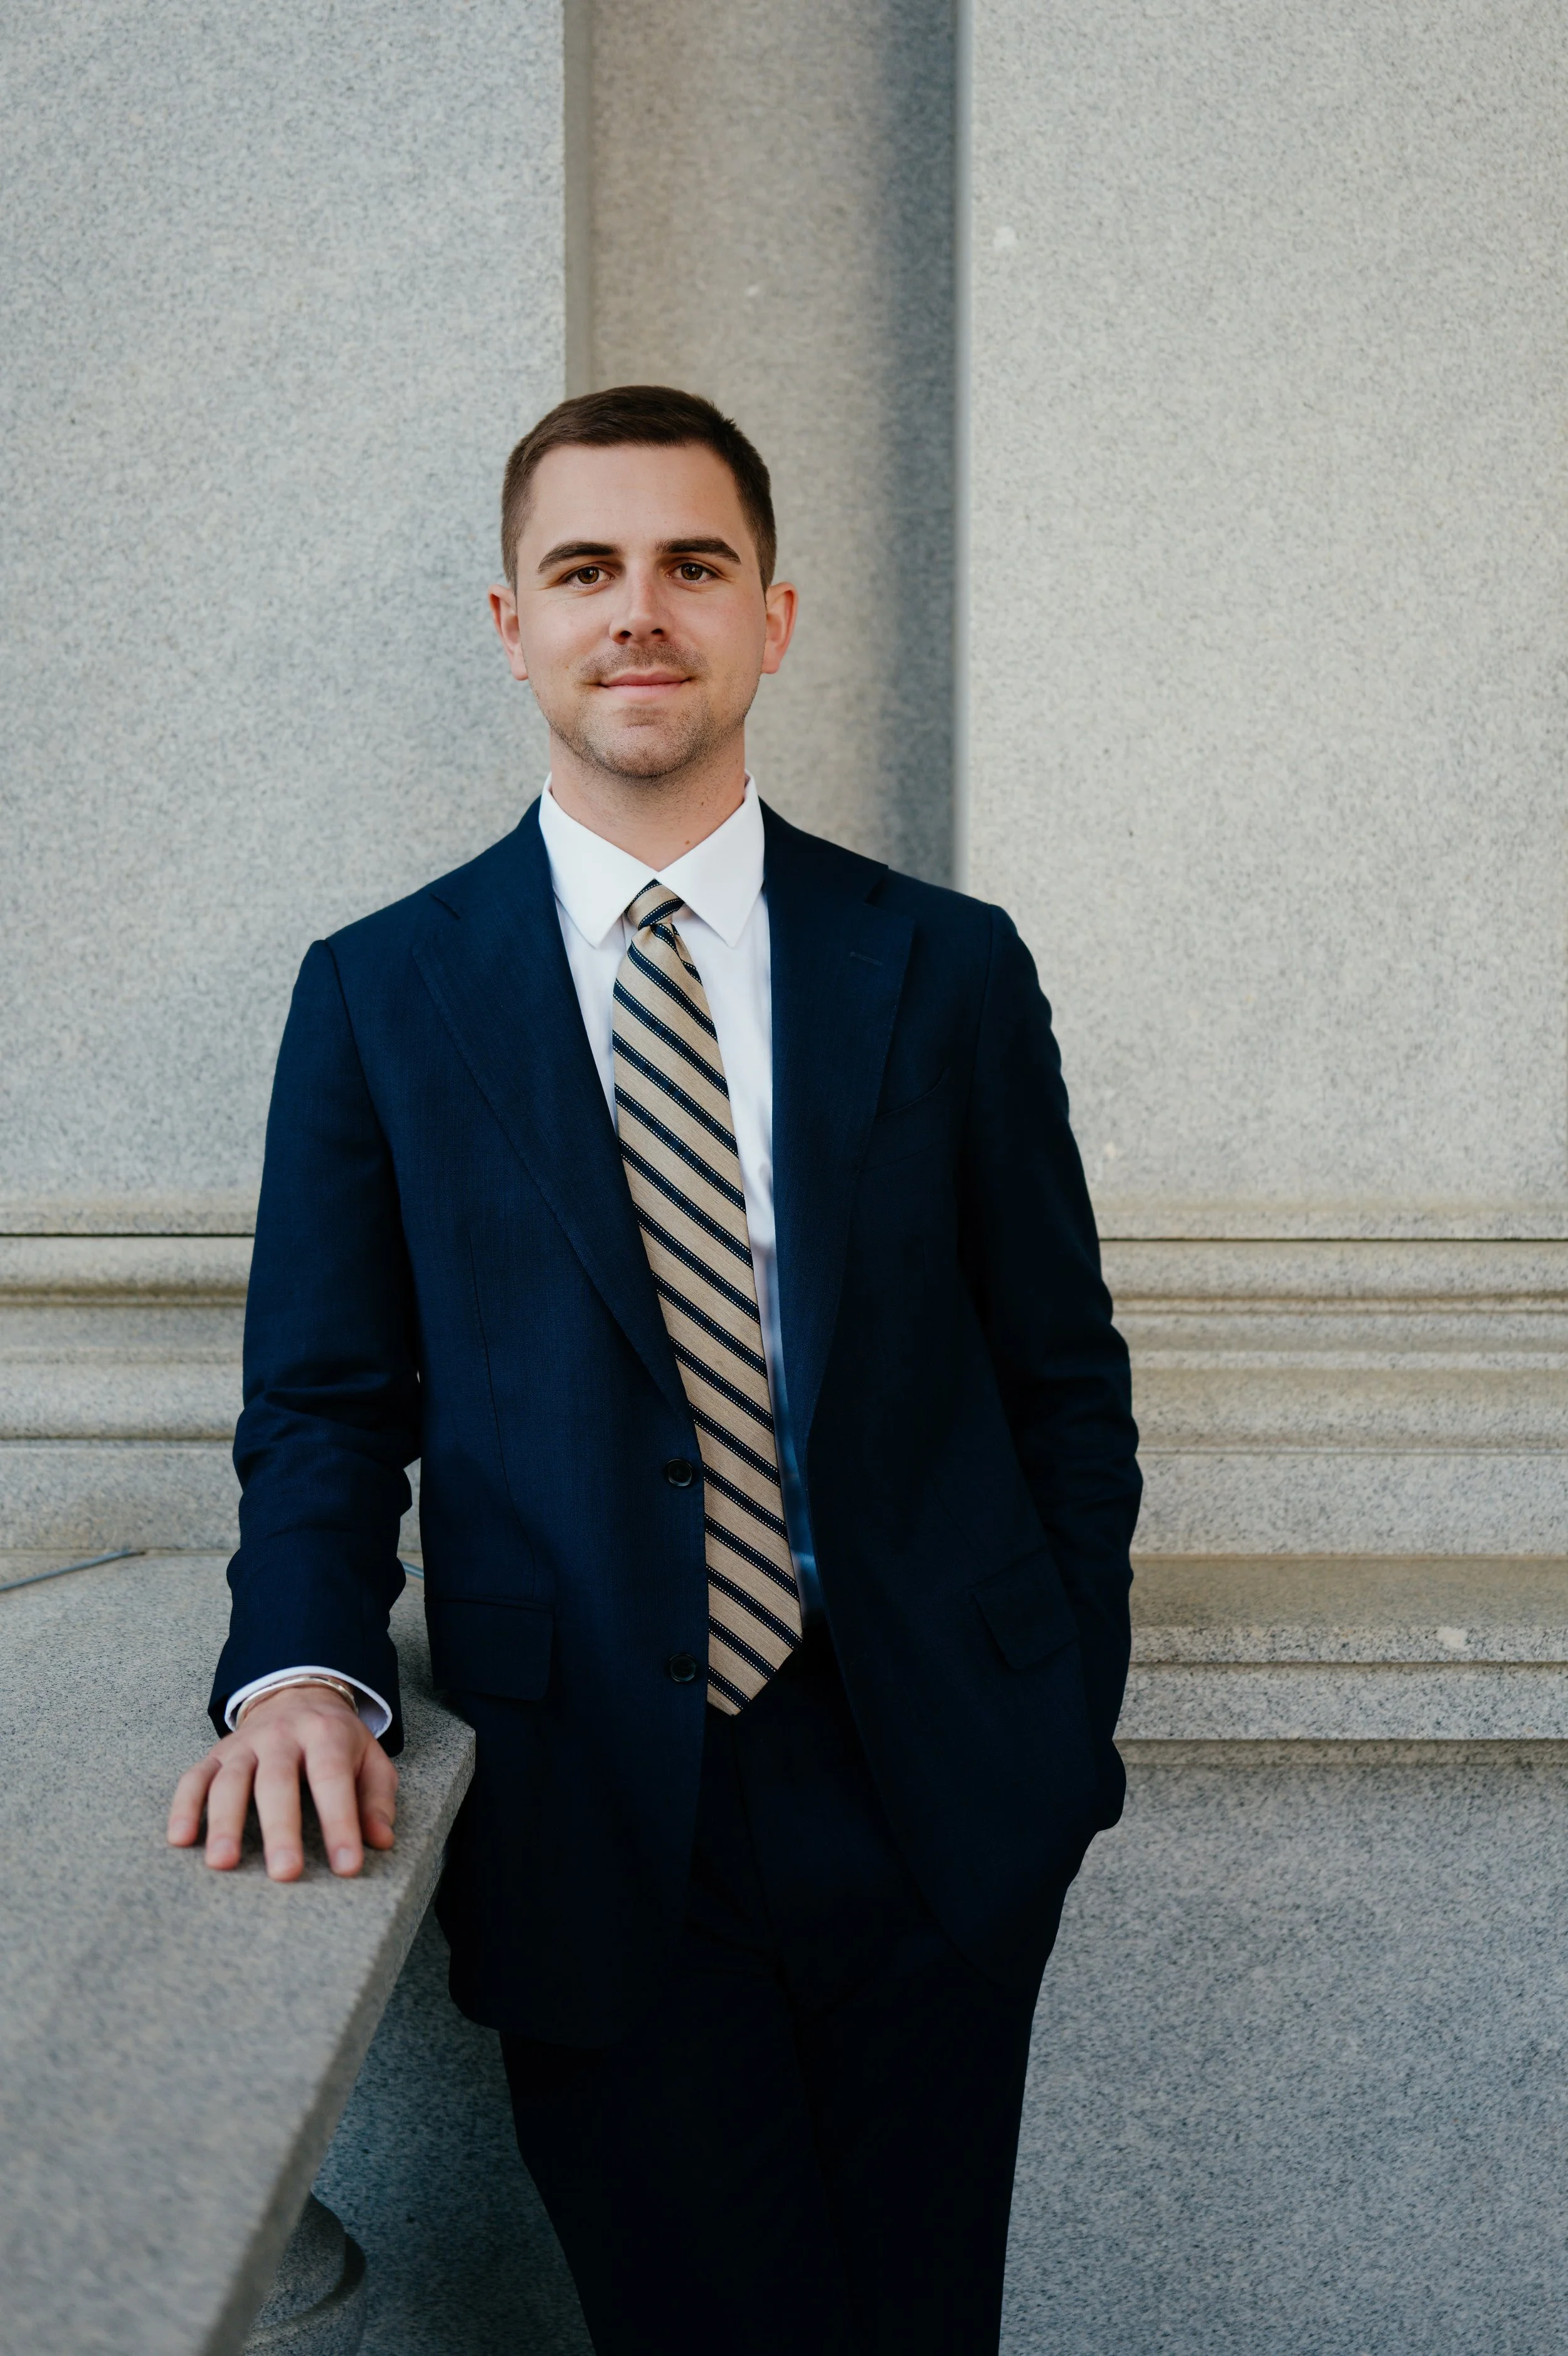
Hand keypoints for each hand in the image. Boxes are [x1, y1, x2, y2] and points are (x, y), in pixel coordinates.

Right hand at [167, 1683, 398, 1881]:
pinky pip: (194, 1778)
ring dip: (224, 1822)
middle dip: (280, 1829)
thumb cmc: (338, 1740)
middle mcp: (281, 1735)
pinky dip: (184, 1806)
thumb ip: (377, 1799)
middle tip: (284, 1873)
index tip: (347, 1866)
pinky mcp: (216, 1754)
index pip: (332, 1779)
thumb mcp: (370, 1759)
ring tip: (223, 1863)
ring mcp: (244, 1744)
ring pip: (230, 1781)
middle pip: (277, 1782)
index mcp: (326, 1734)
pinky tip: (180, 1839)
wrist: (298, 1694)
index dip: (341, 1822)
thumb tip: (381, 1840)